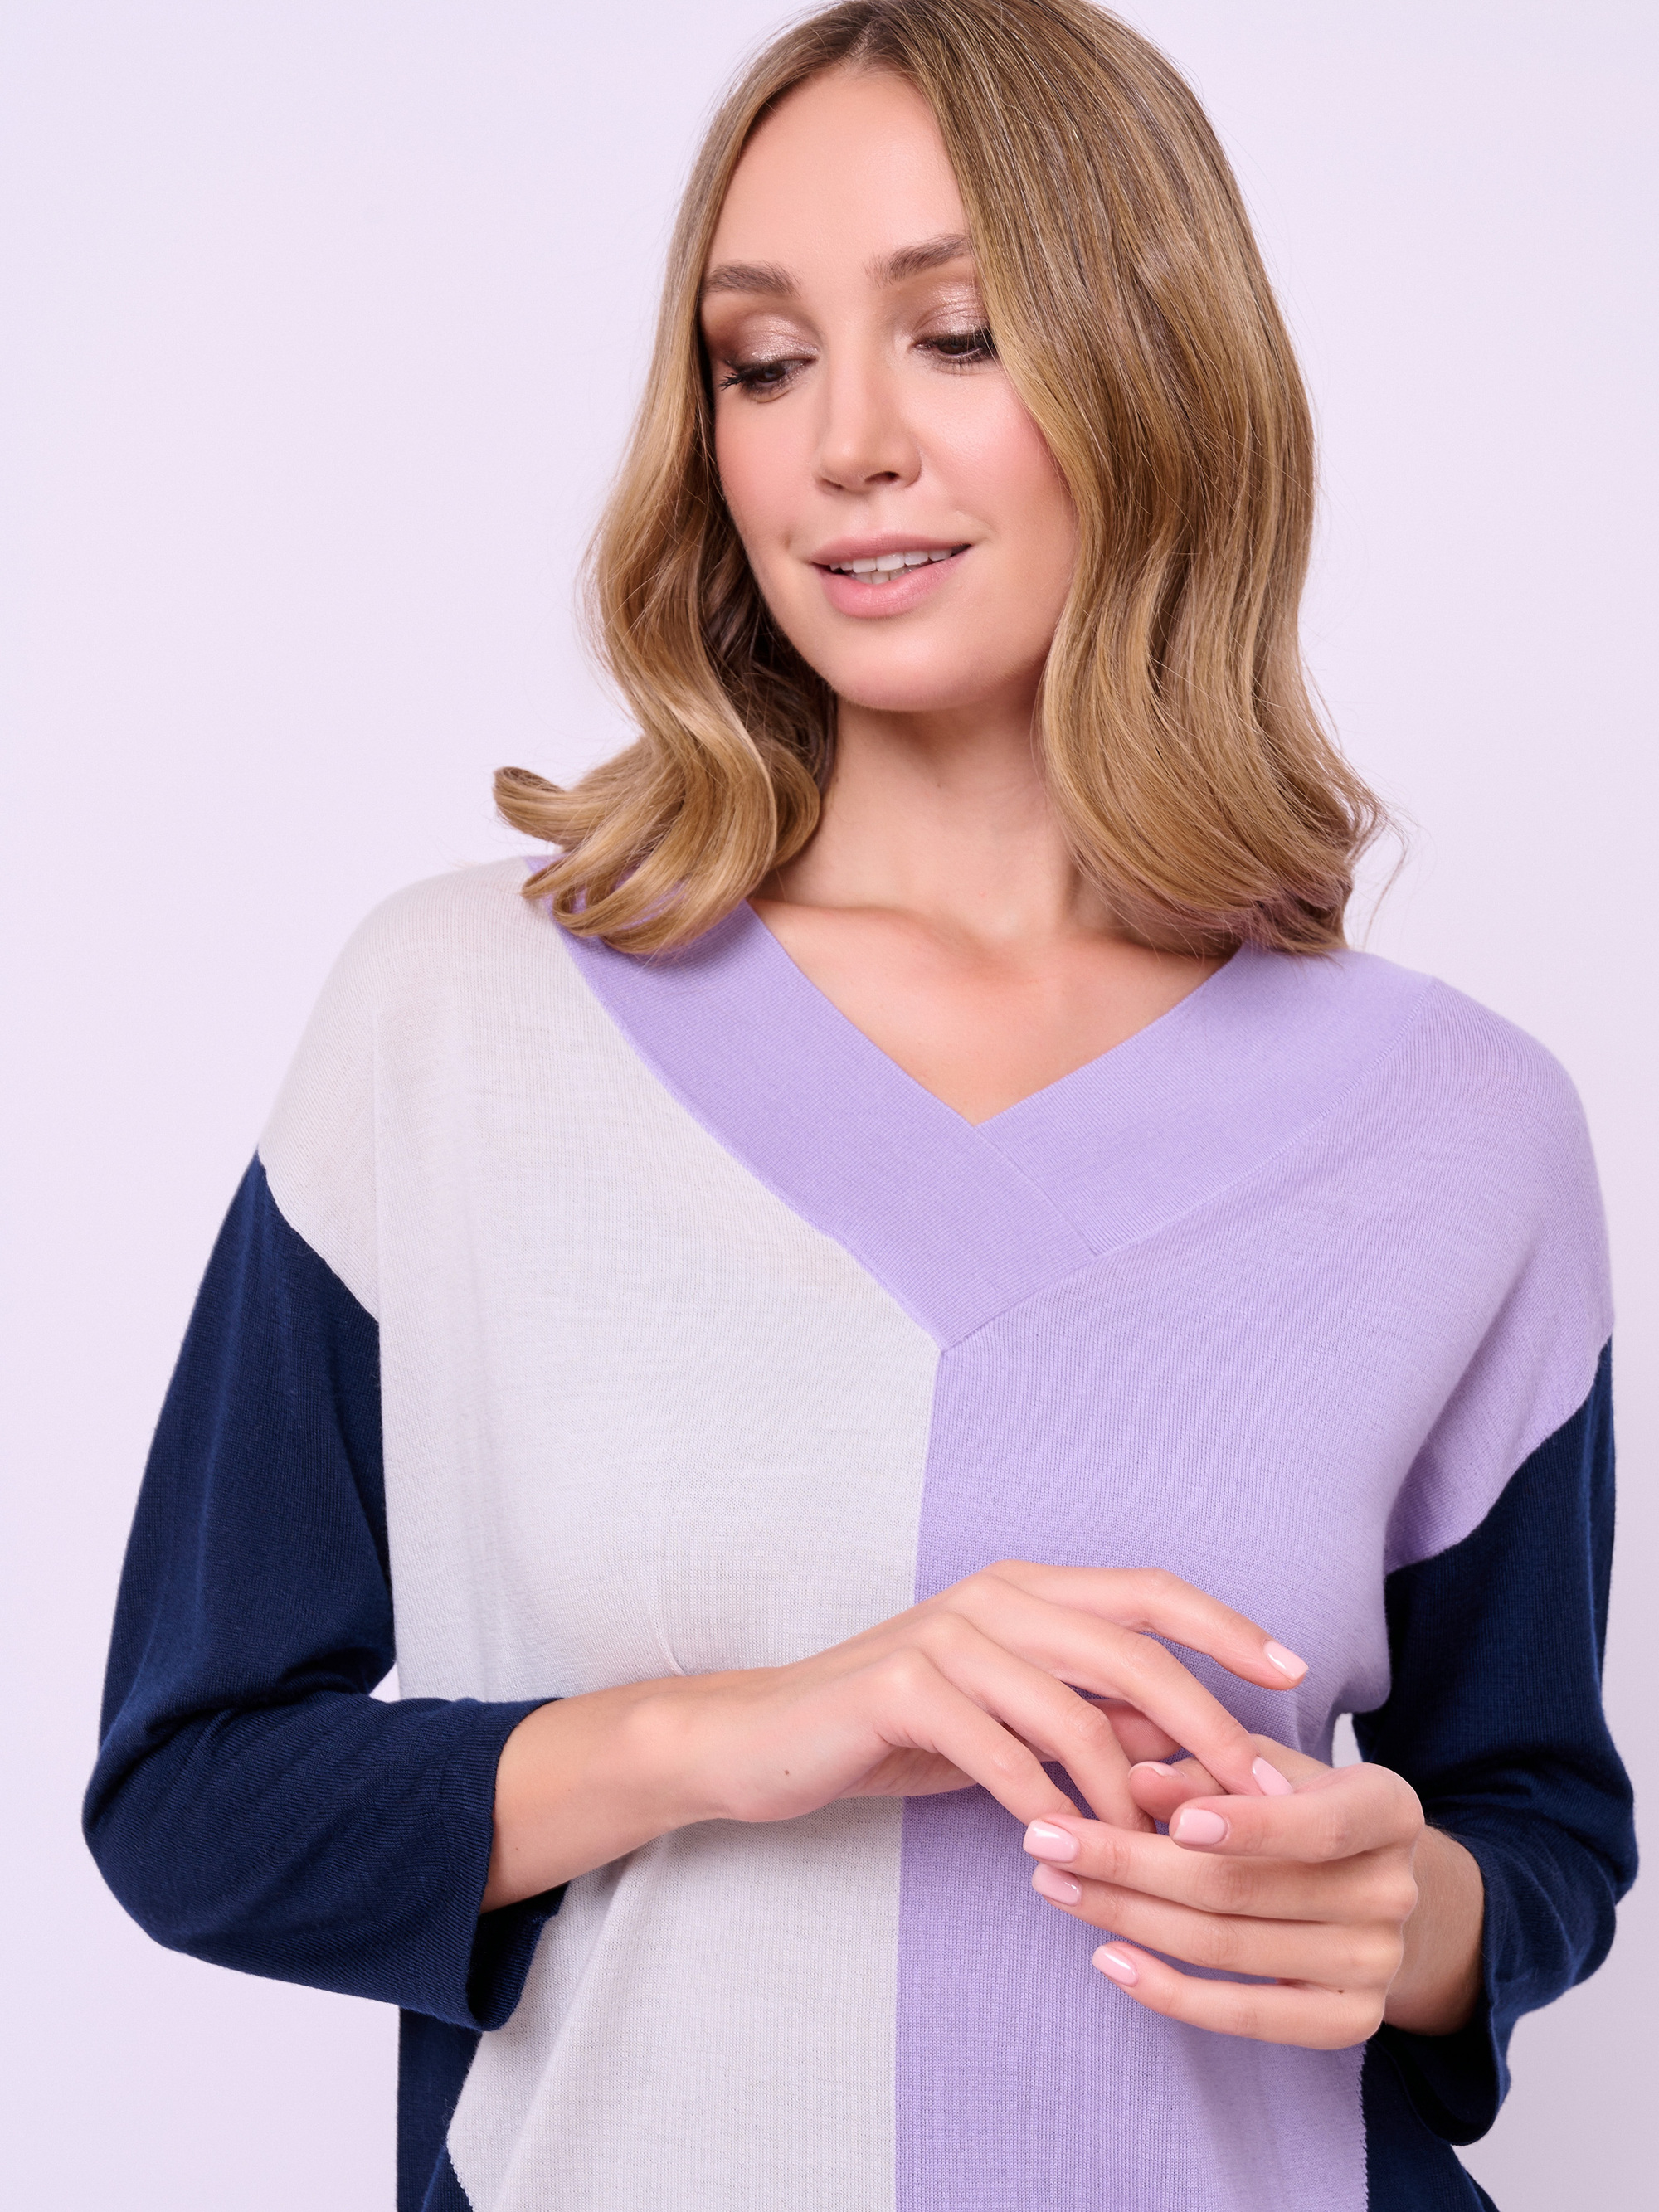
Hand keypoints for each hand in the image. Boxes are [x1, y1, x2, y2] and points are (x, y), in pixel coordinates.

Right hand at [483, 1565, 1306, 1907]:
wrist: (766, 1737)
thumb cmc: (898, 1727)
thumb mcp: (1006, 1712)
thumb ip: (1088, 1712)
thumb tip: (1192, 1754)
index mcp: (1026, 1586)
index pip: (1149, 1590)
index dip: (1228, 1628)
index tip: (1297, 1675)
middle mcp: (994, 1594)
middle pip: (1132, 1650)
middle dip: (1206, 1725)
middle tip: (1256, 1795)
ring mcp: (947, 1635)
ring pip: (1076, 1713)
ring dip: (1125, 1793)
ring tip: (1151, 1852)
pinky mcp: (904, 1687)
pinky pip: (1005, 1757)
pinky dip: (1045, 1810)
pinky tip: (1060, 1852)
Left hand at [1022, 1735, 1484, 2048]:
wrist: (1374, 1887)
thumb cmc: (1300, 1804)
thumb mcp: (1262, 1763)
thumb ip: (1204, 1761)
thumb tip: (1139, 1779)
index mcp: (1390, 1808)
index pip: (1316, 1822)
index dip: (1238, 1820)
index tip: (1139, 1793)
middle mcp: (1394, 1891)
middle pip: (1244, 1888)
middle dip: (1129, 1861)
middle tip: (1044, 1838)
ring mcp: (1376, 1964)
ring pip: (1228, 1945)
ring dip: (1127, 1917)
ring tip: (1053, 1884)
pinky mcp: (1348, 2023)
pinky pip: (1247, 2016)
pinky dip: (1171, 1992)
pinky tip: (1107, 1957)